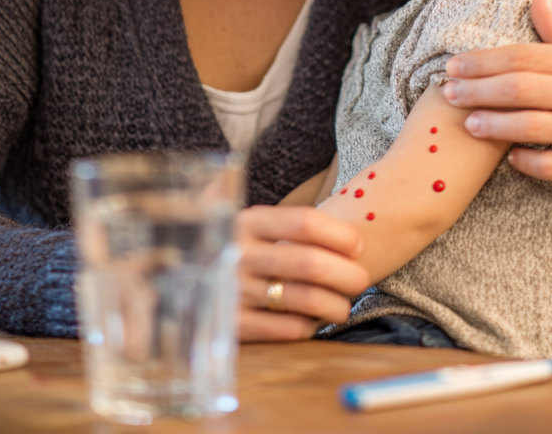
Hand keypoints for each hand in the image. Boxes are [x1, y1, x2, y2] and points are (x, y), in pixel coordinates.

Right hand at [236, 205, 370, 340]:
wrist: (191, 280)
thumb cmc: (245, 253)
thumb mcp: (255, 227)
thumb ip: (293, 226)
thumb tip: (356, 240)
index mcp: (248, 222)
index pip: (304, 222)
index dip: (340, 234)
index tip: (358, 245)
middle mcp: (239, 253)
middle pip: (310, 263)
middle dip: (348, 274)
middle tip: (360, 279)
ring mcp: (234, 290)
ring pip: (306, 299)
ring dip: (337, 305)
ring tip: (342, 306)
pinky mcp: (234, 325)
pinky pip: (289, 329)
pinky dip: (311, 326)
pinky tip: (313, 320)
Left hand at [442, 0, 551, 240]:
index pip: (528, 55)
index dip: (486, 59)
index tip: (454, 64)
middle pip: (525, 88)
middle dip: (480, 89)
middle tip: (448, 92)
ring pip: (538, 126)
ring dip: (496, 125)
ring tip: (468, 124)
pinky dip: (531, 162)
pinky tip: (509, 160)